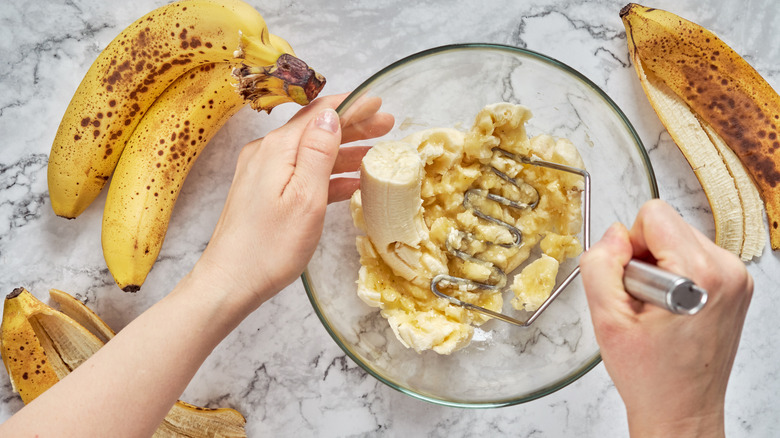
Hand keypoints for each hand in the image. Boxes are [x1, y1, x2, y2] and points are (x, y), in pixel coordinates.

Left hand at [195, 94, 393, 305]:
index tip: (378, 101)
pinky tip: (351, 183)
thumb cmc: (270, 247)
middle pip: (316, 130)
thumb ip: (318, 152)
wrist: (230, 282)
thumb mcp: (305, 198)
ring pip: (311, 153)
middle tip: (387, 124)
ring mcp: (263, 173)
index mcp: (277, 149)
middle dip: (353, 125)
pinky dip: (328, 175)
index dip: (352, 106)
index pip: (319, 113)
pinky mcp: (263, 193)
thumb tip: (330, 114)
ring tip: (376, 152)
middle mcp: (267, 153)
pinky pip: (302, 175)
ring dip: (344, 151)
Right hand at [579, 199, 752, 436]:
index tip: (632, 284)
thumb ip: (600, 265)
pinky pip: (692, 256)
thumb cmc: (651, 375)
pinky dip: (674, 275)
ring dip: (659, 267)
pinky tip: (670, 310)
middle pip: (667, 225)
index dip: (629, 246)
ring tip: (657, 310)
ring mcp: (737, 278)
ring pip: (678, 239)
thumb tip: (614, 234)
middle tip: (642, 302)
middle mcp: (728, 270)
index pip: (654, 215)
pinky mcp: (736, 285)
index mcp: (701, 274)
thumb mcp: (606, 319)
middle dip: (644, 257)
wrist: (682, 409)